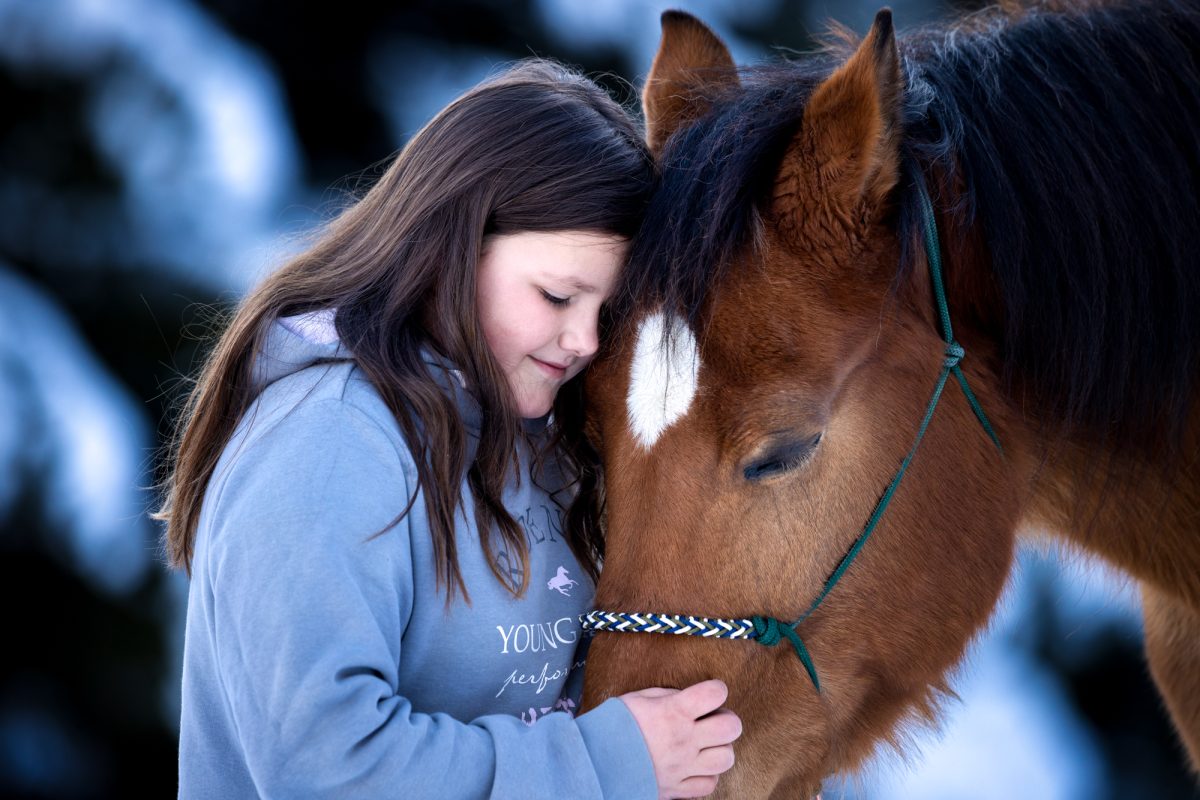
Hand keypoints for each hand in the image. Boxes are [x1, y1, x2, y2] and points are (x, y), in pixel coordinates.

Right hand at [620, 679, 741, 798]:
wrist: (595, 761)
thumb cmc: (614, 725)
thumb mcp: (640, 698)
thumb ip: (669, 697)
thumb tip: (688, 699)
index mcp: (675, 712)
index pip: (715, 694)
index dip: (717, 689)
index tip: (710, 693)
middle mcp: (684, 740)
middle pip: (731, 727)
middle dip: (727, 719)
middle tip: (712, 719)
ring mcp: (683, 767)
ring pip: (726, 758)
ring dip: (720, 749)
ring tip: (706, 745)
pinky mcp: (677, 788)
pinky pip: (709, 784)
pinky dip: (707, 775)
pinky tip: (696, 766)